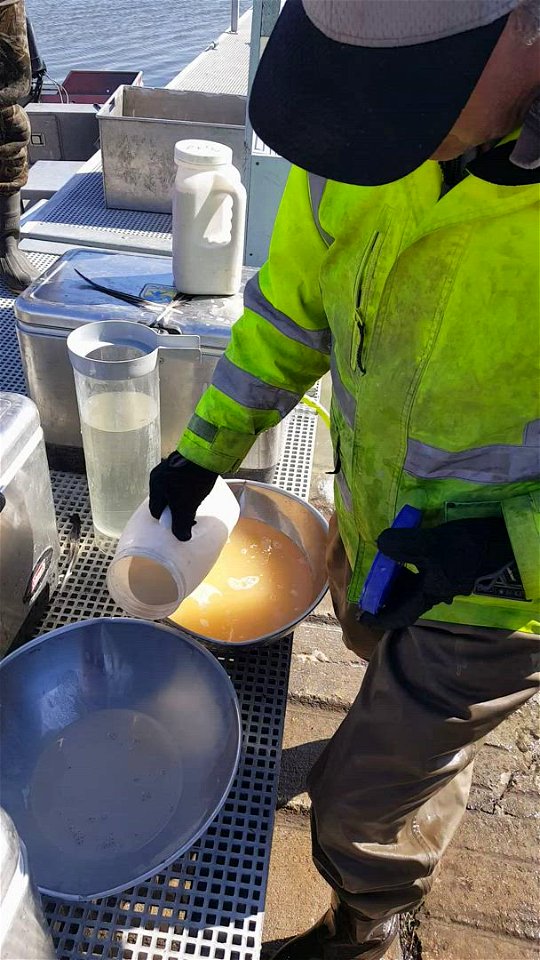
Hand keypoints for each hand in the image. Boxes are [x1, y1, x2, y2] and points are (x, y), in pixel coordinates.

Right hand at [149, 452, 218, 540]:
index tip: (178, 523)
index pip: (156, 510)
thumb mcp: (186, 506)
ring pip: (172, 489)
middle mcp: (158, 475)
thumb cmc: (192, 481)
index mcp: (155, 486)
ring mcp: (169, 465)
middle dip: (174, 508)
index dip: (166, 519)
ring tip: (194, 501)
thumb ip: (181, 524)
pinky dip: (186, 486)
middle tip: (187, 513)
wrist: (206, 454)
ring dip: (180, 497)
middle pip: (163, 499)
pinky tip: (196, 488)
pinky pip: (180, 479)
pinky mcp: (181, 460)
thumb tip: (182, 538)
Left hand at [360, 517, 513, 629]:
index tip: (362, 617)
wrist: (501, 543)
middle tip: (368, 583)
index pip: (400, 616)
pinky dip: (409, 564)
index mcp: (428, 595)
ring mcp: (444, 580)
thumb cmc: (466, 550)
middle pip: (404, 600)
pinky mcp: (450, 567)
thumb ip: (404, 545)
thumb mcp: (432, 546)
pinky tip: (405, 549)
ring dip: (396, 578)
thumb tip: (381, 542)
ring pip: (413, 586)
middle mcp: (435, 592)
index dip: (380, 619)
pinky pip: (422, 571)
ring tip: (382, 564)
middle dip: (385, 595)